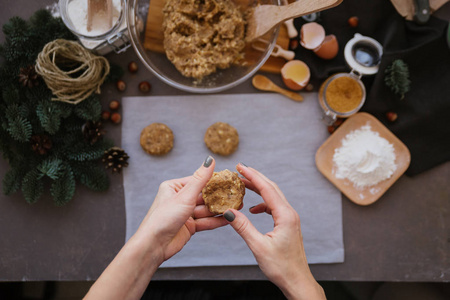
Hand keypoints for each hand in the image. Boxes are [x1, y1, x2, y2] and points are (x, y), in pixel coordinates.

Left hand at [84, 156, 227, 299]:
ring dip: (220, 209)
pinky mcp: (189, 226)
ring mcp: (185, 213)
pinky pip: (206, 221)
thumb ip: (200, 179)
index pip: (199, 180)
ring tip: (237, 206)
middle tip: (237, 194)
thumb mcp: (185, 196)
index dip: (215, 180)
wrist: (154, 245)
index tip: (231, 179)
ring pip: (206, 209)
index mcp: (174, 187)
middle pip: (204, 195)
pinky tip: (229, 218)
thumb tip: (209, 160)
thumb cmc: (162, 218)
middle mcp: (179, 199)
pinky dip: (216, 220)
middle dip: (220, 196)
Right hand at [224, 163, 325, 299]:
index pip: (267, 189)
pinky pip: (274, 207)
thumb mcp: (258, 247)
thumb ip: (243, 227)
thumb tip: (229, 211)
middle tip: (239, 170)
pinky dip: (262, 203)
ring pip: (273, 196)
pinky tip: (253, 209)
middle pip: (271, 188)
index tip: (240, 167)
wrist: (297, 281)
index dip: (252, 176)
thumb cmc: (282, 267)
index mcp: (285, 216)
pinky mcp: (287, 224)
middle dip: (255, 177)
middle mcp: (290, 214)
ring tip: (243, 185)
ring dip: (258, 189)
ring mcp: (290, 218)